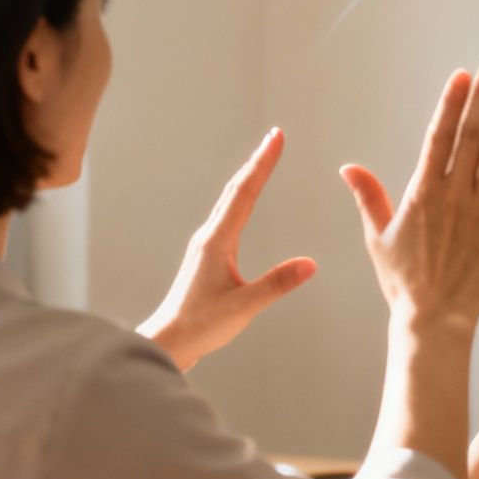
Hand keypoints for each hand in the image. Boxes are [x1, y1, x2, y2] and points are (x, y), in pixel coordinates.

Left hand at [140, 128, 317, 371]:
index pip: (245, 193)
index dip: (262, 163)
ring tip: (264, 159)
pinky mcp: (207, 256)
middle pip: (236, 189)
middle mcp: (209, 236)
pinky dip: (241, 197)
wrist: (168, 341)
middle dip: (257, 161)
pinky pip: (228, 216)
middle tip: (274, 137)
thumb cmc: (200, 326)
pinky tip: (245, 200)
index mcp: (217, 241)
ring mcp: (206, 245)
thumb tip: (311, 264)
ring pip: (229, 201)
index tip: (276, 138)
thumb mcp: (244, 306)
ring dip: (248, 177)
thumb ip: (277, 284)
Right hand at [340, 61, 478, 329]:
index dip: (451, 104)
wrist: (435, 320)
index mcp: (422, 193)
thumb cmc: (403, 282)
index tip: (461, 76)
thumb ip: (369, 197)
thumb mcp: (379, 237)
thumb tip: (349, 167)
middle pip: (470, 135)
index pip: (439, 137)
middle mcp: (454, 196)